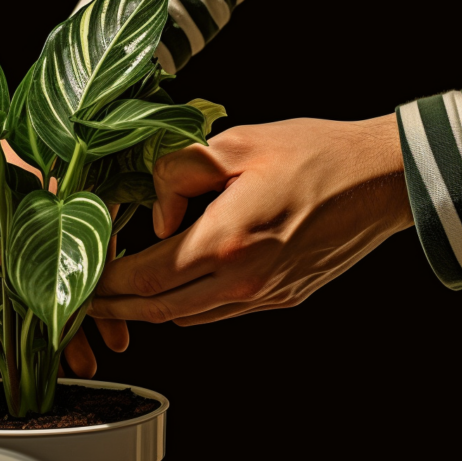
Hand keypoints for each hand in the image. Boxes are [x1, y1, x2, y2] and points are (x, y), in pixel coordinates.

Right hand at [0, 142, 128, 382]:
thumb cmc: (9, 198)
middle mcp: (14, 273)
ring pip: (62, 317)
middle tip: (47, 390)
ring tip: (90, 368)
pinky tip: (117, 340)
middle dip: (36, 365)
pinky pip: (95, 294)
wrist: (55, 151)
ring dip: (76, 348)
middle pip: (23, 331)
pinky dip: (107, 321)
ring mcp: (50, 263)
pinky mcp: (83, 252)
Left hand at [88, 114, 413, 325]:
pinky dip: (189, 304)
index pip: (145, 277)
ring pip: (188, 317)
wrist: (380, 179)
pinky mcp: (281, 299)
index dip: (105, 283)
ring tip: (123, 289)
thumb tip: (154, 215)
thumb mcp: (234, 143)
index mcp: (226, 241)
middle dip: (115, 307)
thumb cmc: (312, 153)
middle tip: (85, 298)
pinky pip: (220, 312)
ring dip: (151, 308)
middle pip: (159, 310)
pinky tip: (179, 281)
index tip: (81, 276)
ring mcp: (264, 295)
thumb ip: (177, 175)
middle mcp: (243, 280)